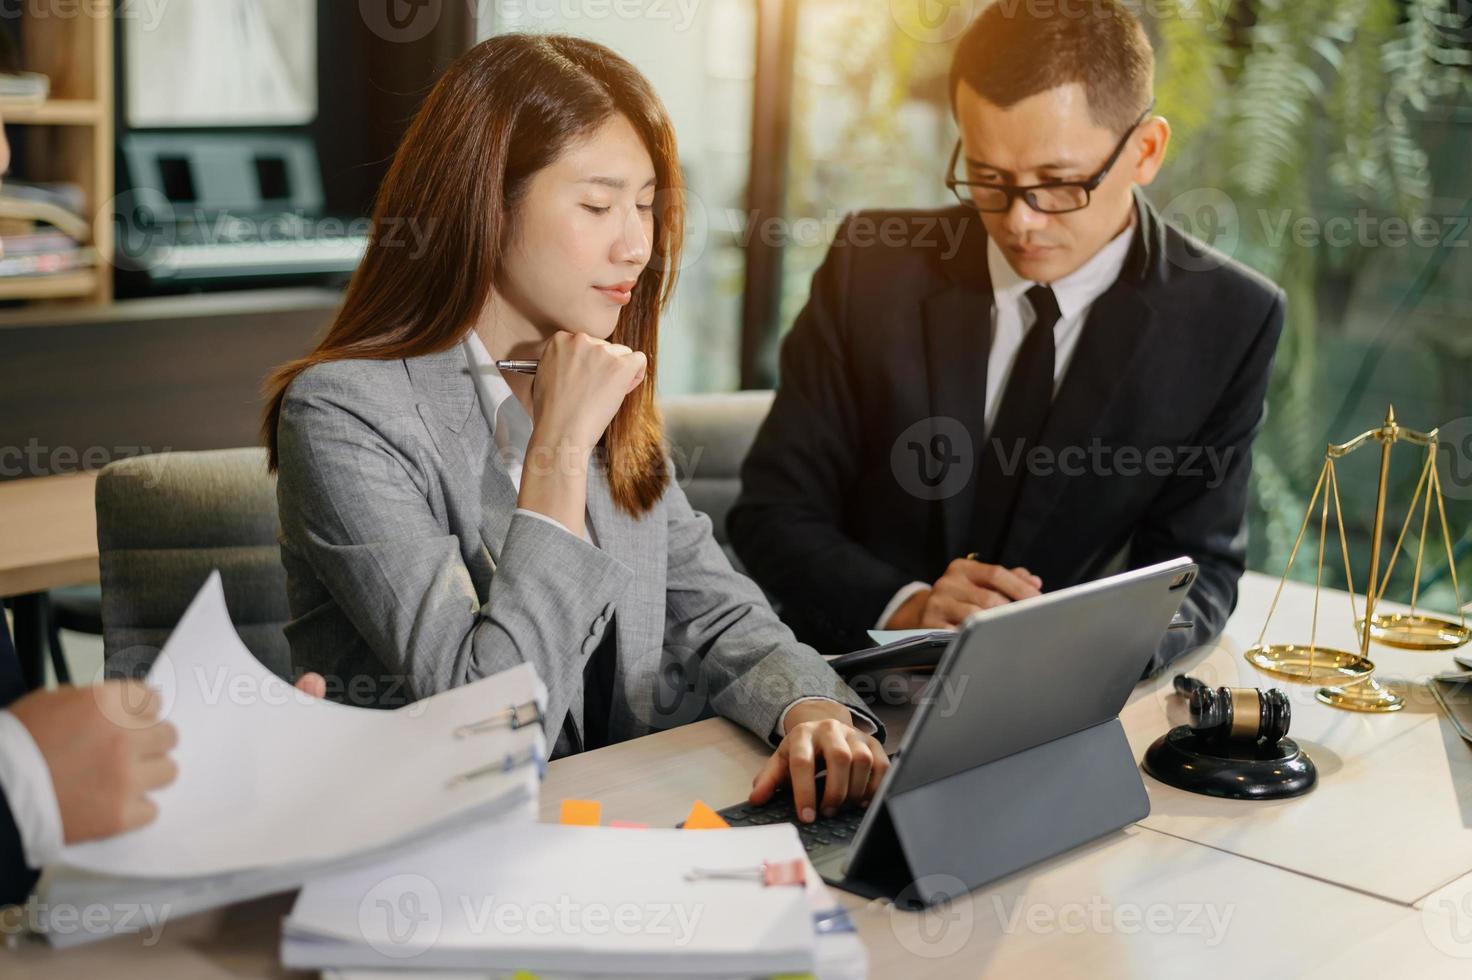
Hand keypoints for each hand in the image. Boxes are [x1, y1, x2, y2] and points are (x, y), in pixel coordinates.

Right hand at [9, 673, 327, 846]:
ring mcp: (125, 779)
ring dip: (148, 773)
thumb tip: (118, 704)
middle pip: (168, 735)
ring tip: (122, 778)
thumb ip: (92, 701)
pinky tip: (113, 803)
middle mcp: (124, 739)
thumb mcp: (50, 702)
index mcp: (108, 705)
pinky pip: (151, 809)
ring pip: (168, 770)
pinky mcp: (120, 816)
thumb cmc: (17, 746)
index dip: (141, 711)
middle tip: (127, 750)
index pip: (154, 700)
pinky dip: (135, 808)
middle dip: (149, 741)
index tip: (134, 720)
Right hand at [528, 330, 647, 451]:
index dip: (588, 363)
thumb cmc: (551, 412)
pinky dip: (636, 375)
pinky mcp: (621, 365)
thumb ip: (561, 361)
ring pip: (622, 354)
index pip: (586, 343)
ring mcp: (601, 351)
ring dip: (618, 372)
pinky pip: (639, 359)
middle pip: (604, 347)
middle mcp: (580, 340)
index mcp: (560, 340)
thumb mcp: (544, 375)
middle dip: (604, 367)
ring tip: (604, 395)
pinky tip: (624, 388)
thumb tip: (577, 363)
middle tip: (594, 391)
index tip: (585, 380)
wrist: (561, 430)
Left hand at [748, 701, 888, 822]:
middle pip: (839, 758)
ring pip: (862, 760)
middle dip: (834, 791)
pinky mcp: (874, 743)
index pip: (803, 762)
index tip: (806, 817)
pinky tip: (862, 801)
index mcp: (803, 734)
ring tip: (844, 807)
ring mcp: (854, 735)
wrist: (823, 729)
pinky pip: (881, 765)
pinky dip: (874, 787)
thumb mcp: (781, 762)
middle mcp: (830, 729)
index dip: (804, 791)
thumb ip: (768, 780)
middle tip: (828, 812)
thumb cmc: (802, 752)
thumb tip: (756, 799)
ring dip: (854, 790)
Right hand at [886, 559, 1042, 629]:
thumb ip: (1009, 579)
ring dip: (996, 627)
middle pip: (990, 598)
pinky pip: (959, 634)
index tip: (1041, 600)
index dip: (1021, 587)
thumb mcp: (979, 584)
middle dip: (1013, 612)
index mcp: (962, 568)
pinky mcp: (929, 626)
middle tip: (1032, 622)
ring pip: (976, 617)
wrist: (921, 617)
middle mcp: (946, 583)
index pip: (996, 573)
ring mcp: (936, 604)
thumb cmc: (961, 600)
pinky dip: (975, 639)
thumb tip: (1035, 582)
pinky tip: (987, 643)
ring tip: (1013, 634)